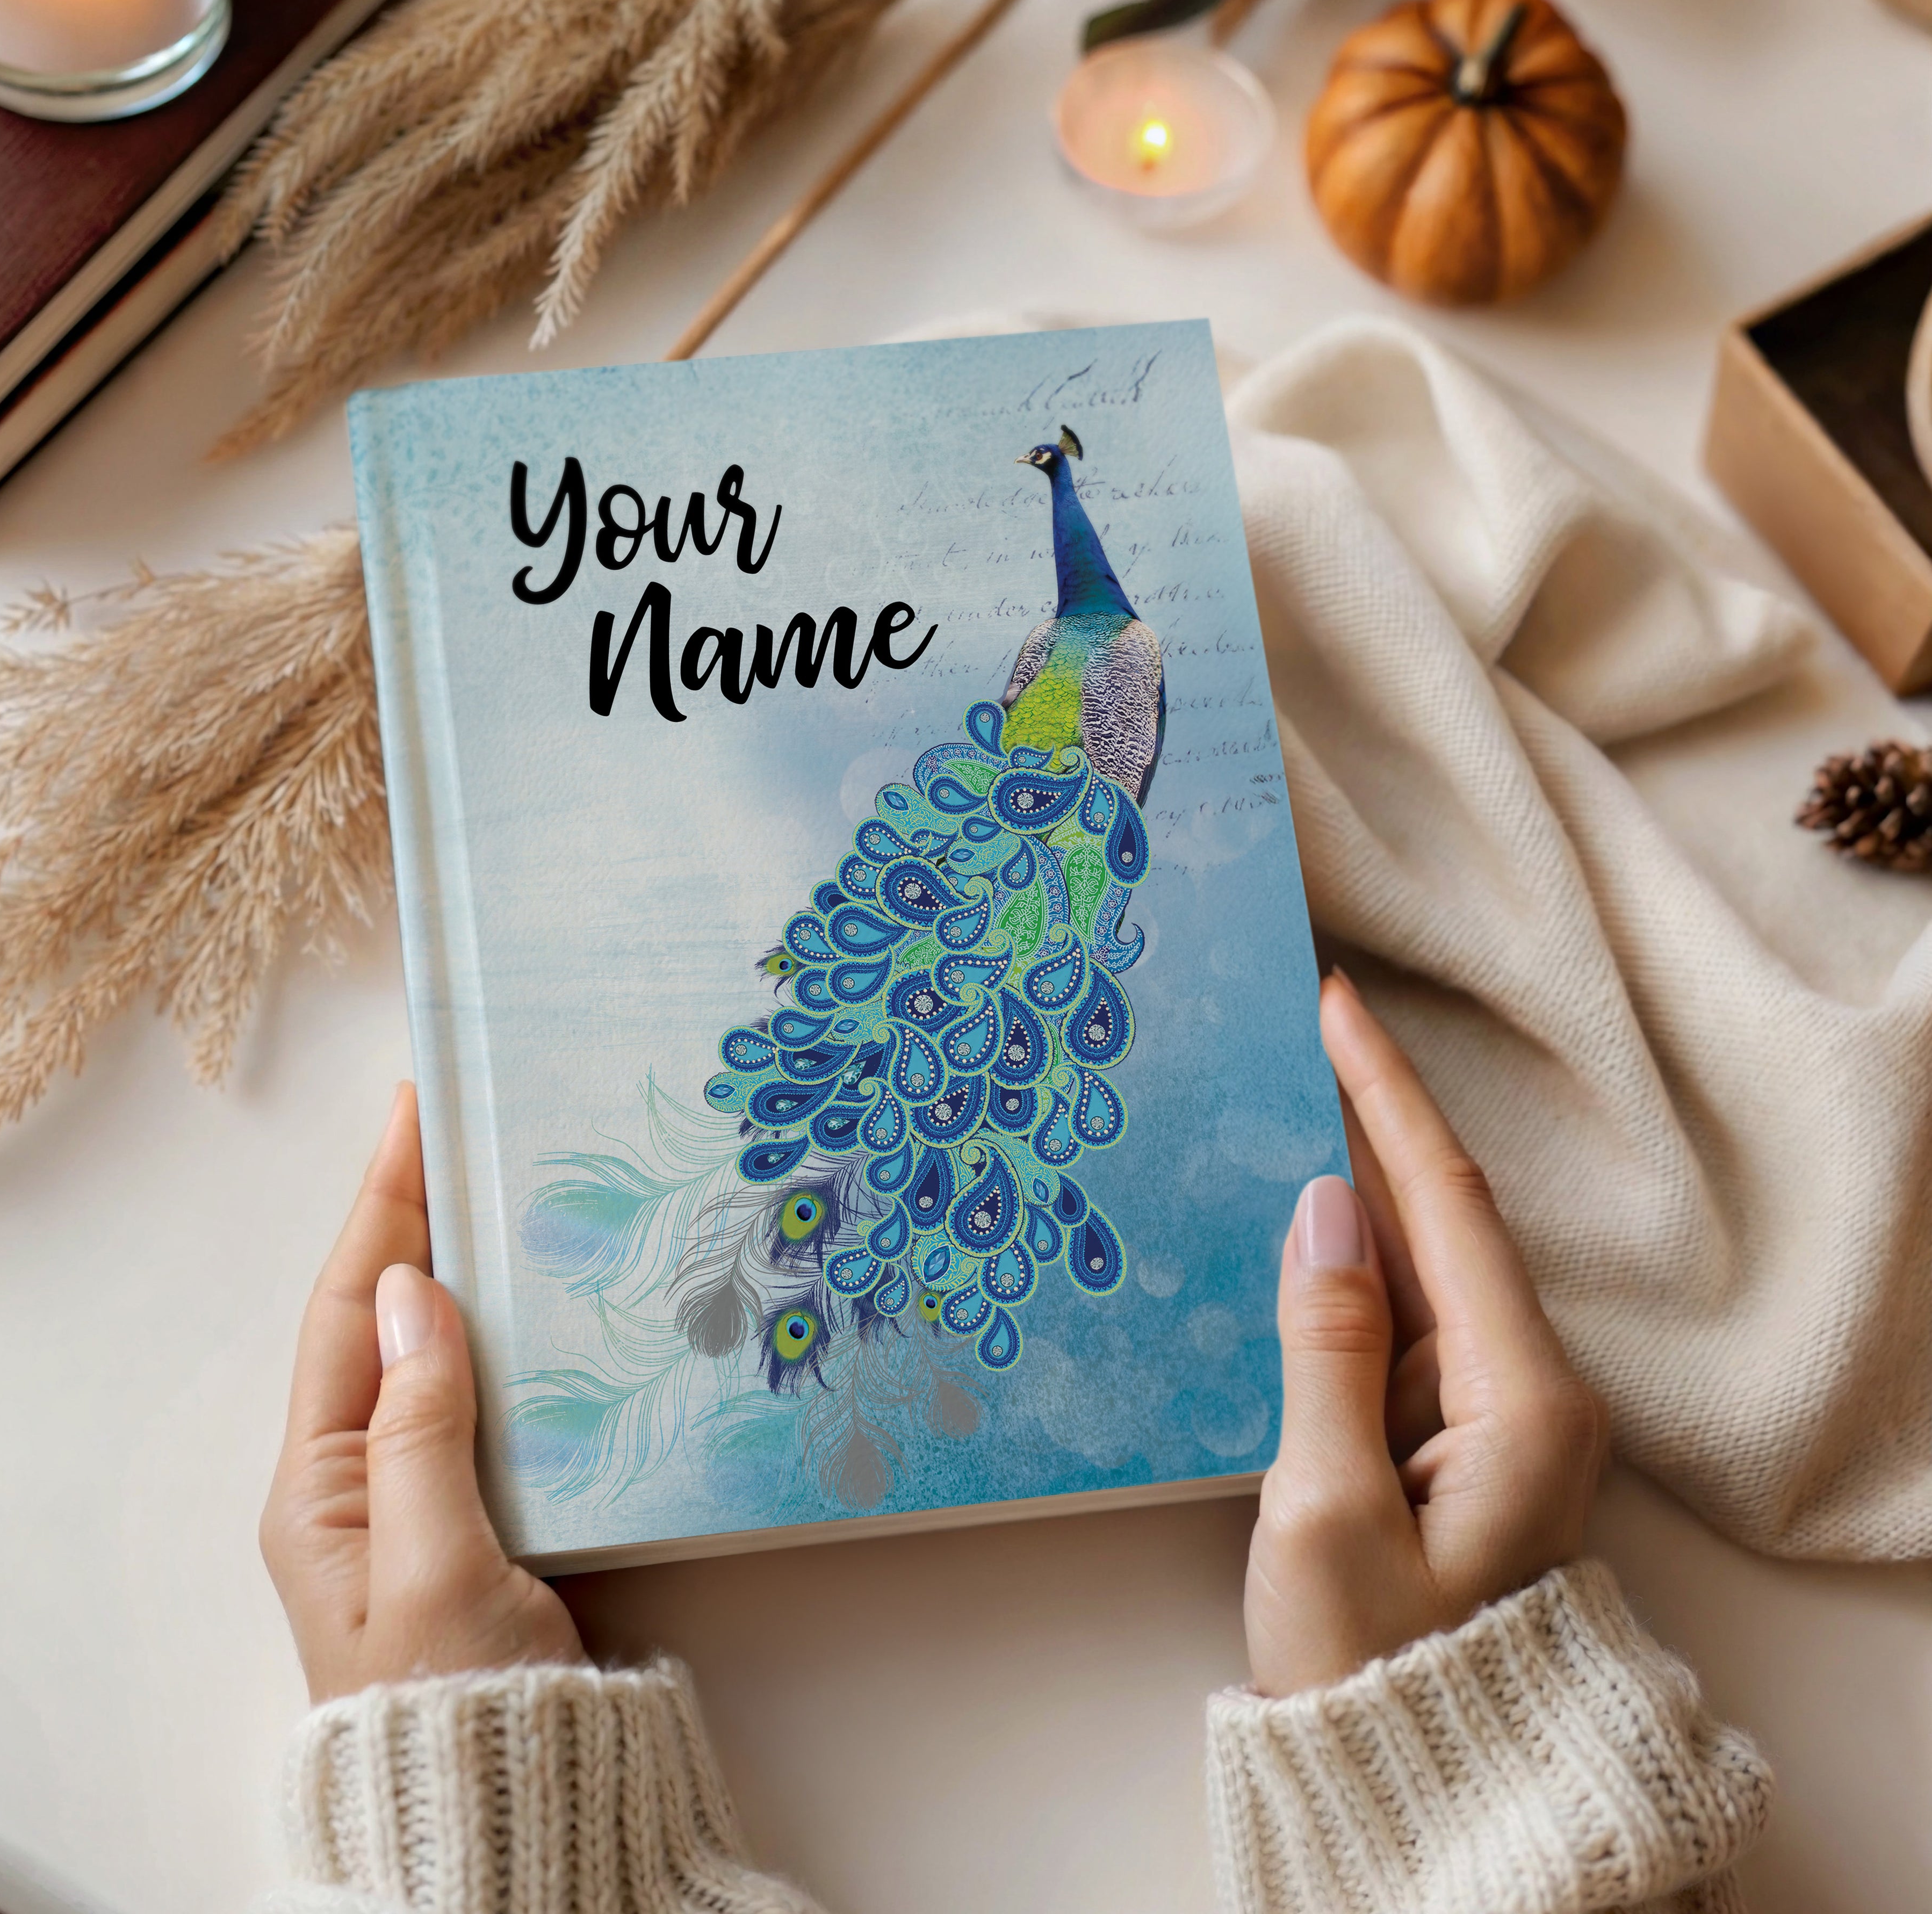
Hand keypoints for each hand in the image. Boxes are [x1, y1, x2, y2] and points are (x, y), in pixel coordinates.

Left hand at [262, 1083, 583, 1702]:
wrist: (503, 1811)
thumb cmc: (457, 1706)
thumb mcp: (431, 1565)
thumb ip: (421, 1427)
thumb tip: (413, 1292)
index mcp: (321, 1487)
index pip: (350, 1311)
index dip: (380, 1206)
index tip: (409, 1113)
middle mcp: (361, 1478)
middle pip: (386, 1316)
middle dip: (416, 1215)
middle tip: (460, 1121)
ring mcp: (422, 1493)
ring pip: (440, 1347)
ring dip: (467, 1264)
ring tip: (503, 1182)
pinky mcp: (483, 1511)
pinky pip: (487, 1394)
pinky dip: (513, 1332)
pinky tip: (548, 1297)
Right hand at [1243, 971, 1607, 1695]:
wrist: (1425, 1792)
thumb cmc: (1376, 1672)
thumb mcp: (1326, 1511)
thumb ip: (1328, 1347)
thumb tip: (1324, 1209)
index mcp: (1521, 1401)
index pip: (1447, 1206)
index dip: (1386, 1096)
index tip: (1336, 1005)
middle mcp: (1522, 1394)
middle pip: (1438, 1222)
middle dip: (1368, 1119)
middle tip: (1296, 1027)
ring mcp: (1485, 1420)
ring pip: (1411, 1267)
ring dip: (1347, 1187)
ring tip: (1275, 1099)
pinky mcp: (1444, 1445)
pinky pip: (1391, 1325)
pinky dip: (1339, 1266)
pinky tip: (1286, 1224)